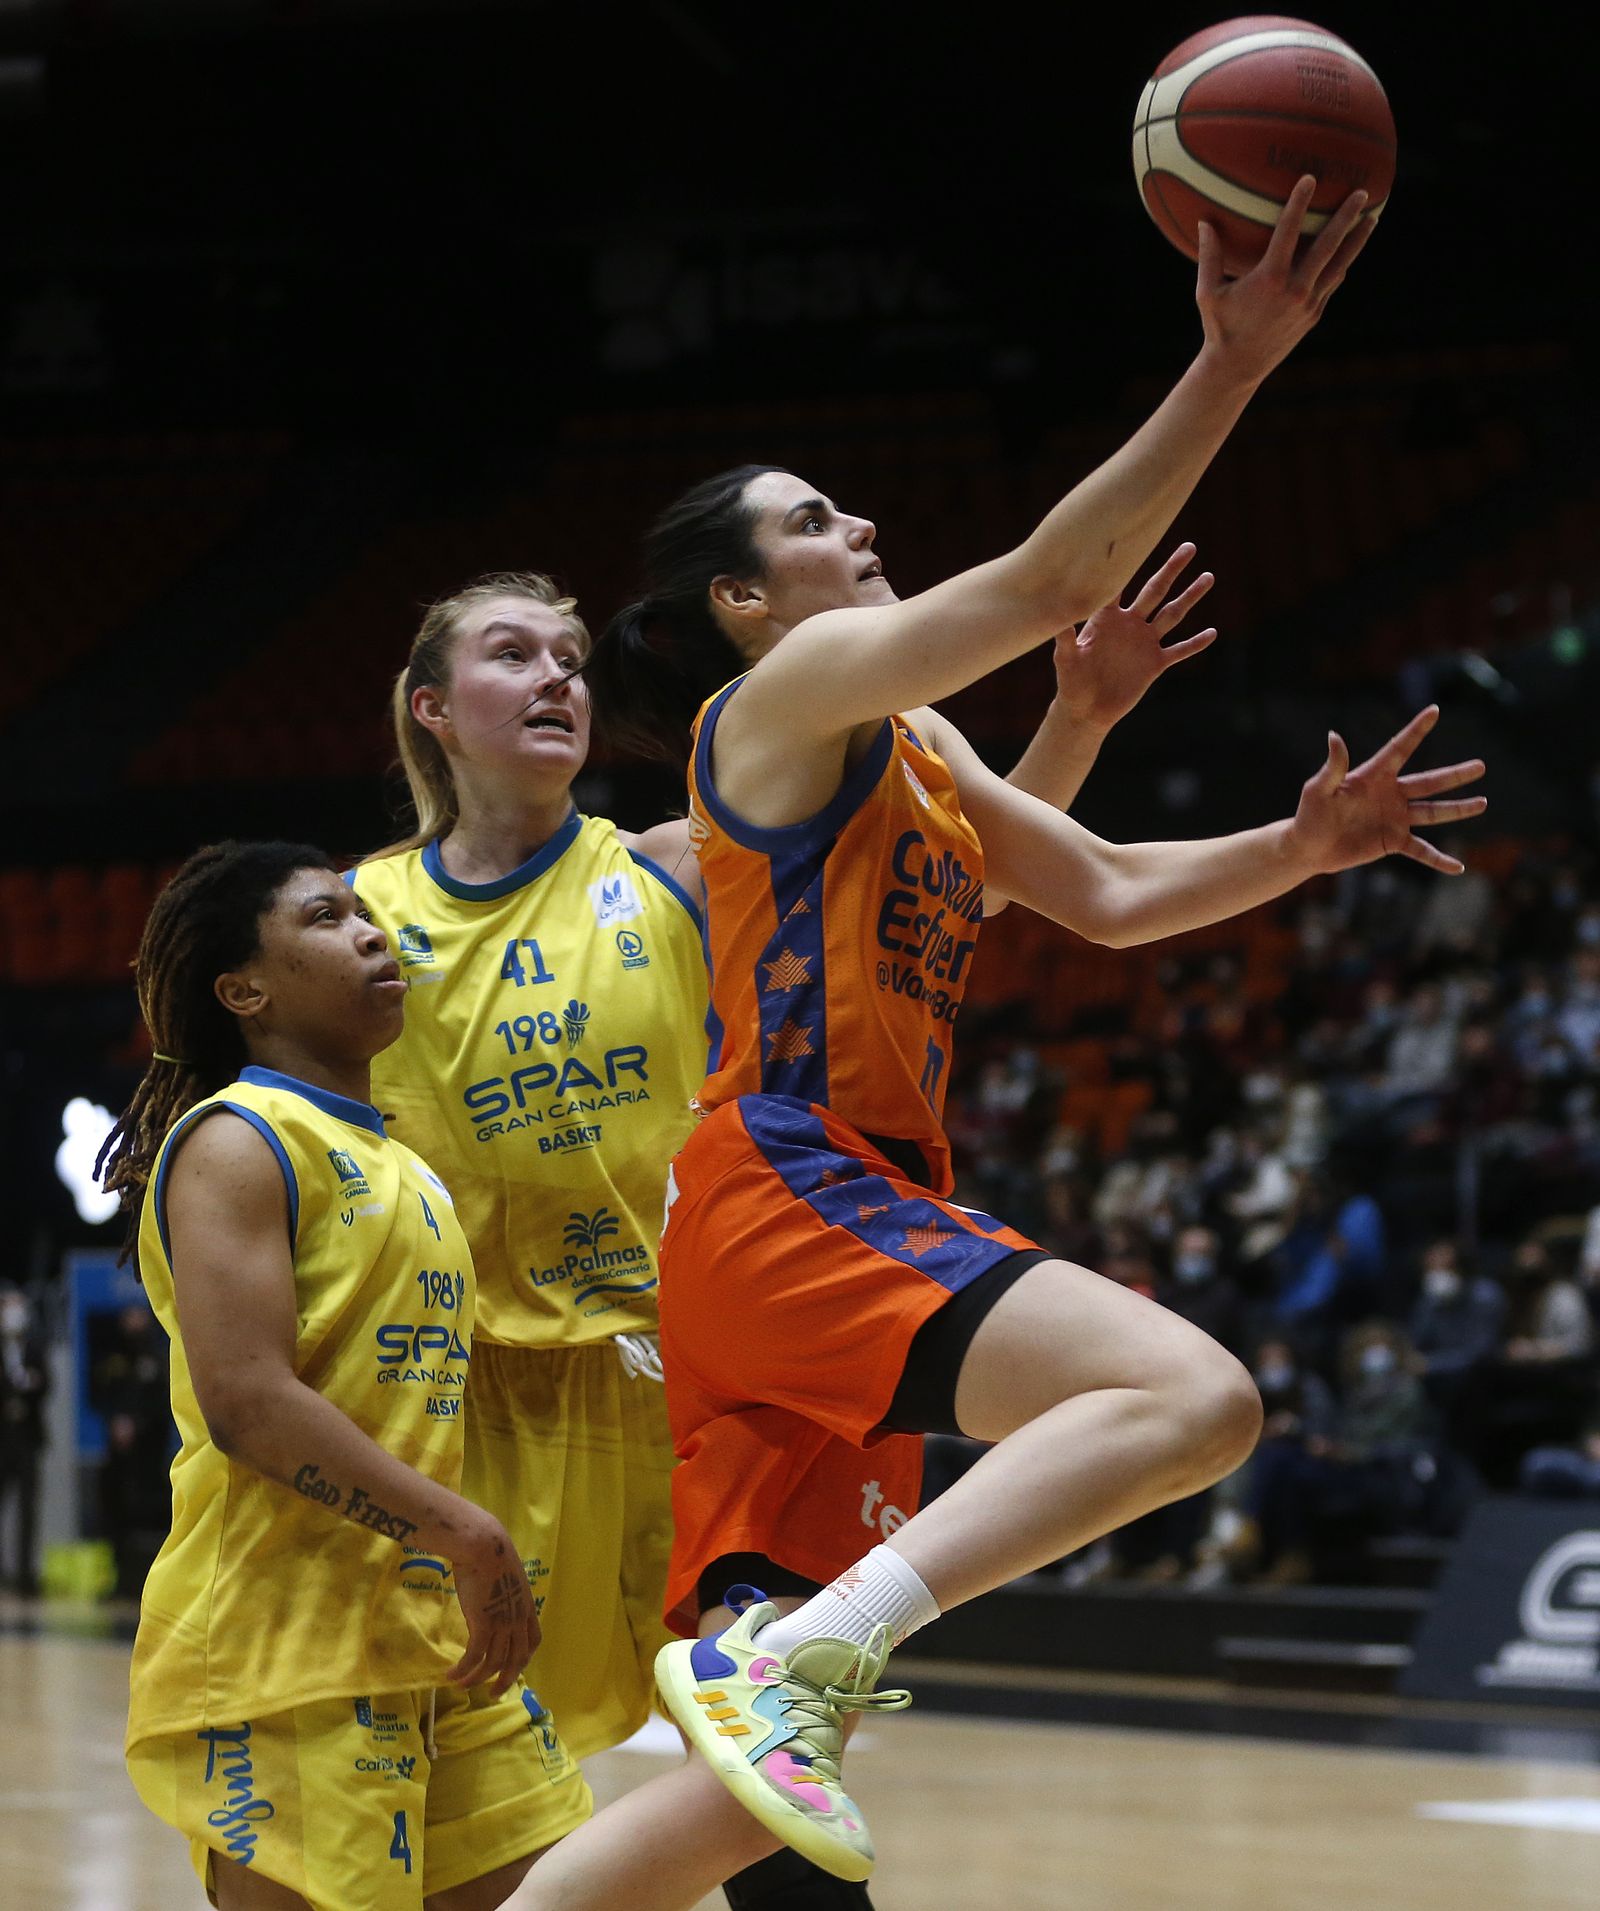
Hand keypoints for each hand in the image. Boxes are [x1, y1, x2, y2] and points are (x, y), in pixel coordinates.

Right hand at [449, 1520, 539, 1696]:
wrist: (483, 1545)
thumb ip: (503, 1593)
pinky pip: (474, 1657)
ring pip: (493, 1662)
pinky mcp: (483, 1624)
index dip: (525, 1657)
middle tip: (493, 1694)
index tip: (514, 1667)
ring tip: (463, 1687)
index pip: (533, 1640)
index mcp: (527, 1606)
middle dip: (506, 1680)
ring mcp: (502, 1623)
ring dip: (478, 1679)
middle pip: (517, 1659)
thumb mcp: (506, 1576)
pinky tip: (452, 1676)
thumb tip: (491, 1597)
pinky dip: (464, 1670)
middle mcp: (518, 1618)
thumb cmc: (491, 1554)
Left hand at [1051, 543, 1217, 731]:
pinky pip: (1178, 651)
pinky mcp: (1155, 664)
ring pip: (1172, 615)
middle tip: (1189, 547)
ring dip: (1190, 597)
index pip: (1118, 585)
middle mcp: (1130, 624)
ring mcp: (1145, 642)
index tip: (1140, 539)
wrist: (1086, 709)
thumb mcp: (1066, 657)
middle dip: (1172, 570)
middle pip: (1155, 591)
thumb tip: (1055, 614)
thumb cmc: (1071, 680)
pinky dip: (1194, 644)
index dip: (1128, 565)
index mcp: (1107, 617)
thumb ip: (1065, 636)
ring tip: (1208, 577)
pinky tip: (1211, 633)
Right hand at [1197, 176, 1375, 382]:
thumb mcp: (1208, 294)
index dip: (1300, 203)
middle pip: (1328, 245)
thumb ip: (1209, 256)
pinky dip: (1341, 265)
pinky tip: (1349, 252)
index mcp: (1270, 279)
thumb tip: (1203, 221)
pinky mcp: (1314, 315)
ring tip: (1372, 219)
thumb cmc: (1219, 329)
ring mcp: (1309, 304)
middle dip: (1346, 217)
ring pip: (1339, 265)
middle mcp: (1295, 290)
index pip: (1289, 232)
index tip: (1311, 179)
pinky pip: (1332, 284)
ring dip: (1357, 241)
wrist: (1238, 369)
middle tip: (1363, 193)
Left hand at [1288, 706, 1485, 877]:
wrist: (1308, 847)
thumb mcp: (1318, 790)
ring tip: (1483, 803)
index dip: (1416, 730)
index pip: (1399, 748)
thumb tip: (1334, 735)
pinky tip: (1458, 867)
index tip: (1434, 710)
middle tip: (1480, 766)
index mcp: (1373, 776)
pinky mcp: (1393, 842)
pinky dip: (1438, 859)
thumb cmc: (1309, 814)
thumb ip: (1333, 767)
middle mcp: (1390, 794)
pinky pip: (1421, 851)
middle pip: (1428, 782)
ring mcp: (1395, 818)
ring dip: (1458, 809)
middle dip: (1455, 775)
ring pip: (1433, 812)